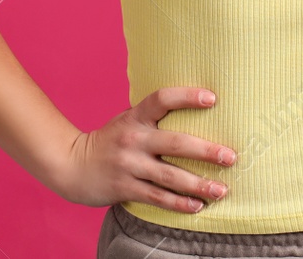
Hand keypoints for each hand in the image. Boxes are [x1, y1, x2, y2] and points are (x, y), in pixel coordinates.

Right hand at [51, 87, 235, 214]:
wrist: (72, 165)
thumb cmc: (111, 140)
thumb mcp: (128, 119)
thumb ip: (153, 117)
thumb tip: (195, 109)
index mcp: (136, 116)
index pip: (162, 99)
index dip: (187, 96)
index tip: (212, 98)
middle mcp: (133, 138)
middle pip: (175, 142)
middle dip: (206, 151)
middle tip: (231, 157)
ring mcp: (129, 165)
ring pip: (170, 175)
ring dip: (198, 184)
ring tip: (221, 190)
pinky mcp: (125, 188)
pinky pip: (157, 197)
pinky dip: (179, 203)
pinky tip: (197, 206)